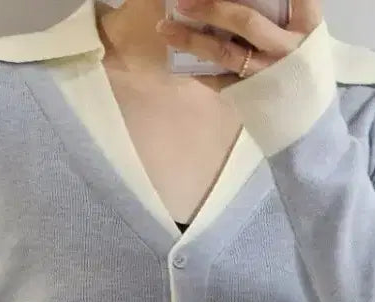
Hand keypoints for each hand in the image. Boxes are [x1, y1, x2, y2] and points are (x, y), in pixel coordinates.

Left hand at [156, 0, 323, 82]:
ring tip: (165, 29)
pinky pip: (217, 80)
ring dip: (191, 40)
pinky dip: (197, 69)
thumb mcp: (305, 36)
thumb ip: (281, 16)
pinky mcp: (247, 94)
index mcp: (307, 25)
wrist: (307, 119)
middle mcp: (286, 47)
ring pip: (224, 53)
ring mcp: (265, 73)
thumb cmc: (302, 66)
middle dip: (211, 8)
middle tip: (183, 2)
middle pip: (245, 22)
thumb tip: (235, 5)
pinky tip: (178, 61)